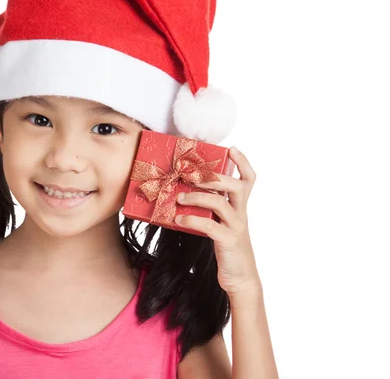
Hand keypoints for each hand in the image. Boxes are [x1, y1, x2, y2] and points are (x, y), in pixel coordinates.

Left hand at [174, 147, 260, 298]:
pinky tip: (178, 219)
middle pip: (234, 186)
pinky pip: (210, 226)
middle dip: (211, 177)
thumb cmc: (227, 250)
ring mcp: (236, 228)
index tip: (231, 149)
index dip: (242, 163)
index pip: (249, 180)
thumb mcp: (221, 226)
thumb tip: (184, 195)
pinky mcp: (228, 242)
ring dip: (197, 196)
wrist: (240, 279)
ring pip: (221, 202)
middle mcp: (241, 215)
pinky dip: (192, 220)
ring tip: (179, 197)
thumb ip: (211, 211)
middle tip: (190, 174)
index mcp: (240, 208)